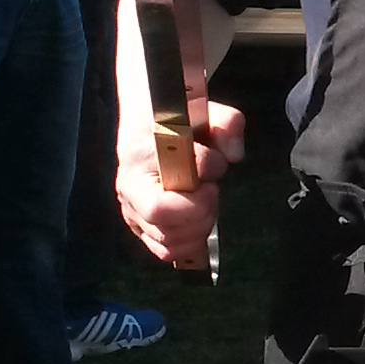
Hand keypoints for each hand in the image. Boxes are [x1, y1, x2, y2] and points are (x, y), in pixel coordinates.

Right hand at [115, 98, 243, 265]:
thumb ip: (227, 124)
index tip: (212, 173)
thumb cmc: (178, 120)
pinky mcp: (144, 229)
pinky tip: (201, 218)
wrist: (150, 125)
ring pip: (169, 244)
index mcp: (136, 167)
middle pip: (166, 229)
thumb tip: (235, 156)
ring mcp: (133, 215)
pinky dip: (191, 242)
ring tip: (206, 202)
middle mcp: (129, 195)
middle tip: (212, 190)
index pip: (161, 205)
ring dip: (200, 227)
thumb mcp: (205, 112)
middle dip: (201, 213)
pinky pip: (168, 251)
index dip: (196, 197)